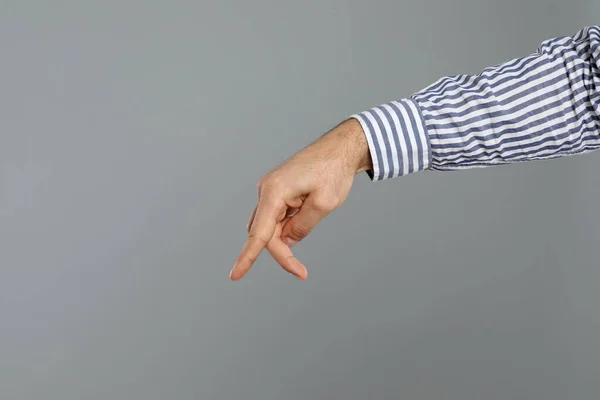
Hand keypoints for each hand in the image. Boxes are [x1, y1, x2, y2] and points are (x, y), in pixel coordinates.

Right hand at [229, 118, 370, 280]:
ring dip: (285, 238)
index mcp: (274, 192)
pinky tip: (307, 215)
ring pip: (270, 226)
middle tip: (301, 271)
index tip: (235, 276)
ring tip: (313, 222)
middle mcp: (267, 190)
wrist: (339, 148)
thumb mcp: (323, 204)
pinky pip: (277, 217)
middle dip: (281, 252)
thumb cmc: (333, 171)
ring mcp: (271, 190)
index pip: (258, 233)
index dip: (247, 257)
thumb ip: (302, 227)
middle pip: (264, 233)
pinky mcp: (278, 192)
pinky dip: (288, 227)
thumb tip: (287, 241)